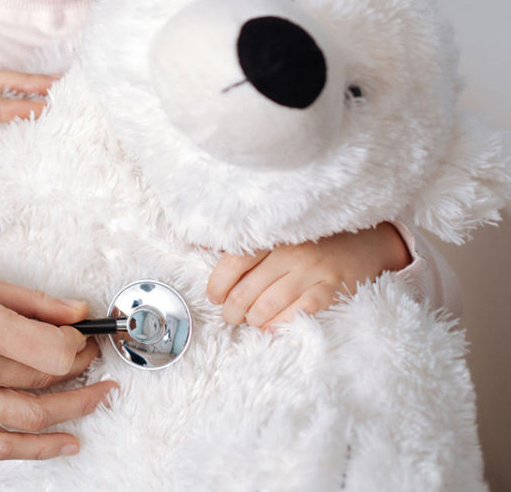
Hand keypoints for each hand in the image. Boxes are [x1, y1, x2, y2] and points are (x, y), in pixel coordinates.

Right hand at [0, 268, 116, 459]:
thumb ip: (28, 301)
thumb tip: (75, 312)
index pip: (53, 351)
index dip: (76, 345)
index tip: (78, 337)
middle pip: (45, 383)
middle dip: (78, 371)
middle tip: (89, 360)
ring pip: (30, 419)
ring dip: (72, 411)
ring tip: (94, 399)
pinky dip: (37, 449)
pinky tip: (66, 442)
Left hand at [206, 223, 410, 329]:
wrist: (369, 241)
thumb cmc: (316, 239)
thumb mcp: (281, 232)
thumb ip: (245, 242)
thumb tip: (193, 241)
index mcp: (275, 236)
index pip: (235, 260)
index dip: (218, 283)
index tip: (214, 297)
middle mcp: (291, 251)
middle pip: (248, 288)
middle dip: (233, 309)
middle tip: (230, 317)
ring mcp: (313, 270)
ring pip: (269, 304)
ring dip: (253, 320)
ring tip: (250, 322)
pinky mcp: (332, 289)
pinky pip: (298, 313)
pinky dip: (280, 325)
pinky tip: (271, 329)